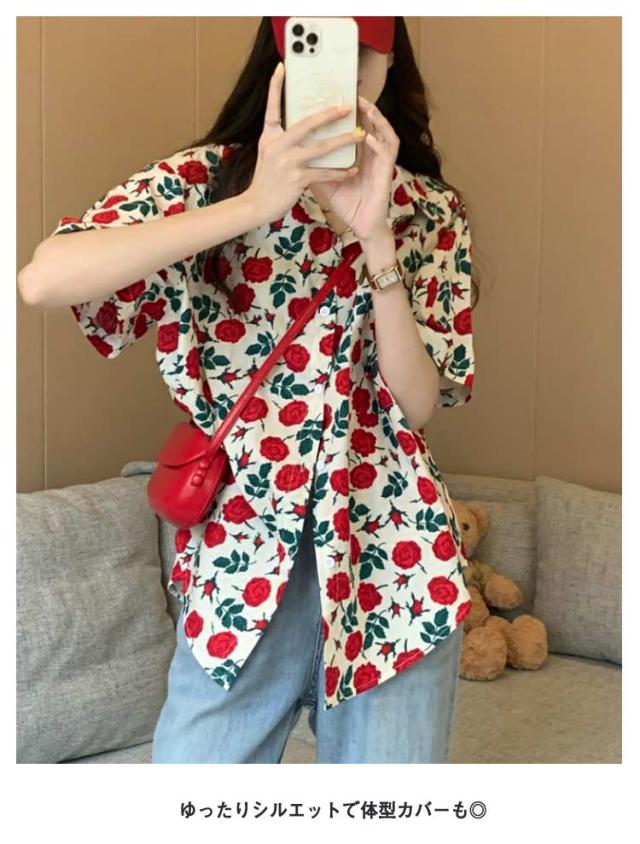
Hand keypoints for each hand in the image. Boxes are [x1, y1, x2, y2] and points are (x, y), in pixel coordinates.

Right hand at [244, 63, 364, 225]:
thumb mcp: (267, 154)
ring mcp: (288, 161)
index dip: (275, 87)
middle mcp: (278, 145)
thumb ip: (280, 140)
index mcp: (269, 136)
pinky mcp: (297, 178)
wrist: (256, 205)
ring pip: (321, 148)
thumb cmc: (265, 180)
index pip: (272, 107)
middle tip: (347, 107)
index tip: (281, 68)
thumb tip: (297, 128)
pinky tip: (353, 170)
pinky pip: (324, 173)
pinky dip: (340, 172)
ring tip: (360, 136)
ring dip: (343, 141)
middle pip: (308, 124)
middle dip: (330, 114)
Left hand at [308, 94, 400, 241]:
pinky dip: (378, 145)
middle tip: (354, 93)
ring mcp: (381, 163)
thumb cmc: (347, 204)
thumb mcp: (325, 182)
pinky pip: (386, 155)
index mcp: (360, 153)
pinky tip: (368, 138)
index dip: (353, 111)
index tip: (339, 96)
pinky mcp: (387, 175)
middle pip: (372, 125)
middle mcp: (373, 154)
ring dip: (377, 119)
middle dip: (365, 108)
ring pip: (385, 134)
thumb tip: (292, 153)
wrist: (361, 227)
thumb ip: (314, 165)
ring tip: (365, 107)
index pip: (357, 126)